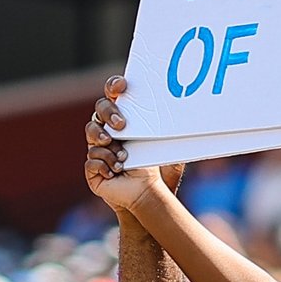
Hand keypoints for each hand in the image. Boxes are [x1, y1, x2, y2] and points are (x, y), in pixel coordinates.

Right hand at [84, 76, 183, 213]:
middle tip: (121, 125)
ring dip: (104, 141)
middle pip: (98, 111)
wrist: (145, 195)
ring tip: (119, 153)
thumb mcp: (167, 150)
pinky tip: (116, 171)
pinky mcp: (92, 168)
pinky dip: (104, 164)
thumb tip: (190, 120)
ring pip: (91, 133)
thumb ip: (173, 135)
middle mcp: (107, 132)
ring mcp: (97, 148)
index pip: (113, 97)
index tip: (121, 86)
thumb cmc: (154, 170)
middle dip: (108, 113)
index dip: (113, 87)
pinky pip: (91, 160)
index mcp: (123, 122)